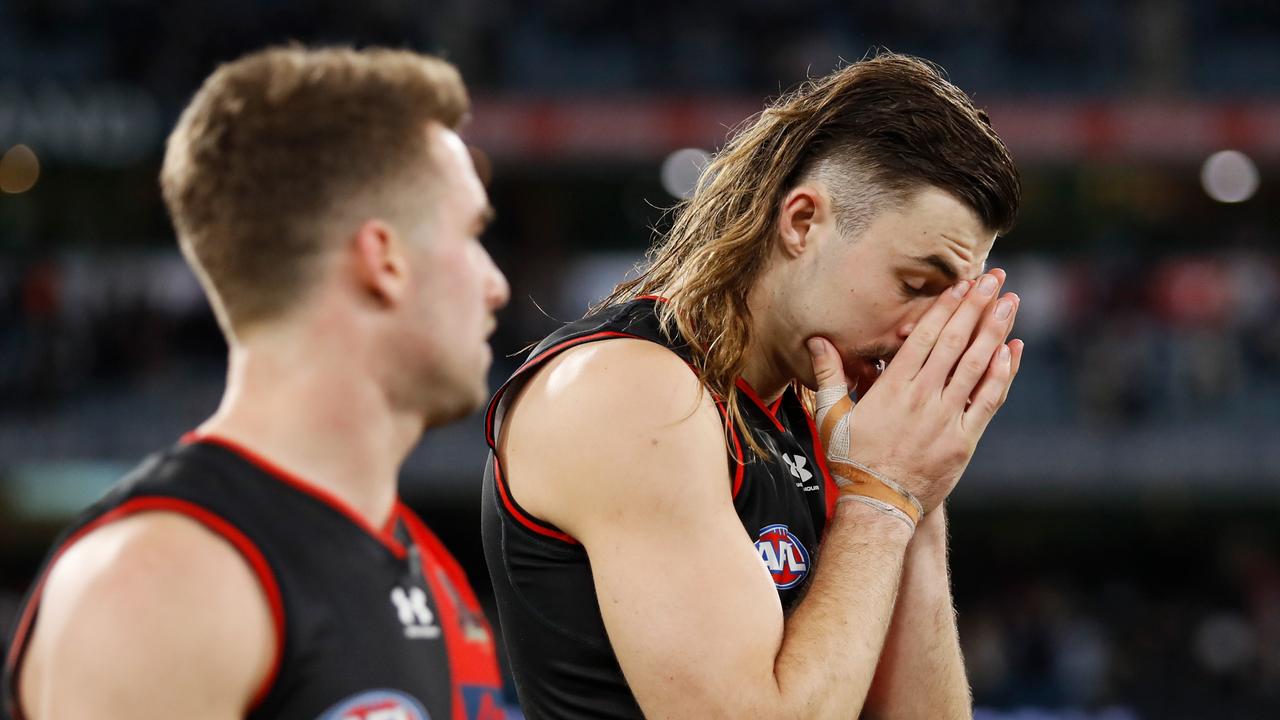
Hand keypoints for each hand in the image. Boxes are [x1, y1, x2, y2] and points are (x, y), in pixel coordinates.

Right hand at [808, 270, 1022, 512]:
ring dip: (995, 331)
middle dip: (977, 307)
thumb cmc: (851, 460)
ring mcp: (947, 419)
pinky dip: (1002, 374)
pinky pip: (987, 401)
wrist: (878, 505)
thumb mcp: (831, 415)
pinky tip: (1012, 350)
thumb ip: (828, 374)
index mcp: (893, 388)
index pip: (925, 338)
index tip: (962, 284)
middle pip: (955, 343)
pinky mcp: (963, 440)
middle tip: (995, 278)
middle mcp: (923, 398)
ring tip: (1010, 303)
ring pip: (976, 366)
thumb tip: (816, 340)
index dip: (945, 308)